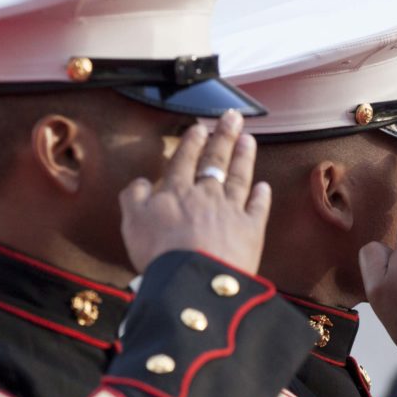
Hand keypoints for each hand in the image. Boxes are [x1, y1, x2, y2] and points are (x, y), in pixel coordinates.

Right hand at [119, 110, 270, 274]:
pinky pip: (258, 208)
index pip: (184, 161)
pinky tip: (264, 186)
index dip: (192, 143)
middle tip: (233, 117)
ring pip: (239, 177)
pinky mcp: (251, 230)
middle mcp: (206, 195)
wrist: (194, 279)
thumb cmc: (161, 252)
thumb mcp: (133, 222)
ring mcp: (231, 211)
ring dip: (244, 157)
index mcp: (176, 192)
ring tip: (248, 140)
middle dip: (223, 136)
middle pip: (216, 161)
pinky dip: (261, 196)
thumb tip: (140, 182)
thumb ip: (134, 198)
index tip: (199, 127)